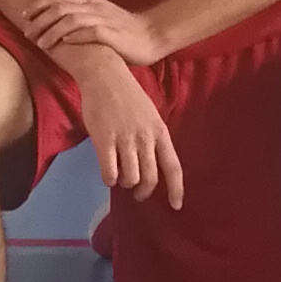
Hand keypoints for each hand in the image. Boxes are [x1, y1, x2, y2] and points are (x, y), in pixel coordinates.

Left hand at [21, 0, 161, 67]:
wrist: (151, 36)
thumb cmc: (121, 30)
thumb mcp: (97, 16)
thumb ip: (78, 15)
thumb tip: (51, 20)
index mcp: (89, 0)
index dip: (38, 3)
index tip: (23, 15)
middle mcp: (95, 7)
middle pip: (60, 6)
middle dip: (40, 19)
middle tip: (27, 32)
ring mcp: (104, 19)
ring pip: (72, 19)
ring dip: (53, 30)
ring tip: (41, 43)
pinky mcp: (113, 34)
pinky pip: (92, 31)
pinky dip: (76, 36)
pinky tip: (64, 43)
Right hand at [73, 48, 183, 207]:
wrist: (105, 75)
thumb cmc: (128, 94)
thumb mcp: (150, 115)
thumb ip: (153, 138)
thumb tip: (153, 164)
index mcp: (160, 131)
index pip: (173, 167)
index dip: (176, 190)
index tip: (175, 206)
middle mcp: (145, 138)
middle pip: (150, 178)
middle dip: (144, 191)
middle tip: (138, 193)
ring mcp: (125, 139)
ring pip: (130, 178)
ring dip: (125, 183)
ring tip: (120, 177)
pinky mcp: (104, 140)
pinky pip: (109, 172)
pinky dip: (109, 179)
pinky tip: (107, 174)